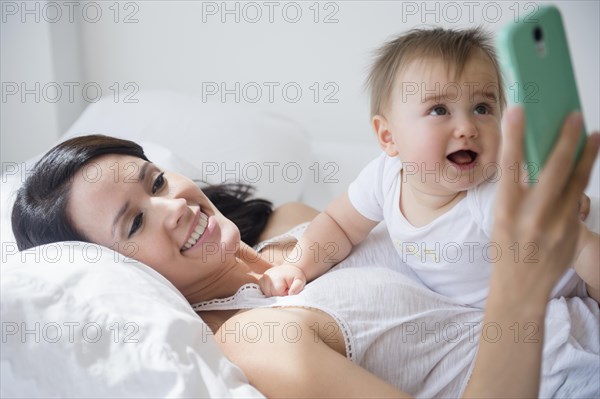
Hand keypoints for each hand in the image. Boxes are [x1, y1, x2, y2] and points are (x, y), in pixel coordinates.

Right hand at [258, 264, 306, 296]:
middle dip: (278, 294)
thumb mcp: (300, 281)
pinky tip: (274, 287)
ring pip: (266, 294)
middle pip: (270, 295)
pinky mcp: (261, 280)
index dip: (284, 294)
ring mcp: (262, 278)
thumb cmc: (295, 276)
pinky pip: (263, 291)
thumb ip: (297, 287)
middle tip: (285, 288)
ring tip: (280, 287)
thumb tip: (291, 294)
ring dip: (273, 294)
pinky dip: (269, 291)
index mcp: (276, 278)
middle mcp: (267, 277)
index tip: (289, 289)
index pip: (277, 295)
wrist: (290, 269)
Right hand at [490, 108, 599, 302]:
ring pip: (578, 181)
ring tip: (594, 135)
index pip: (509, 164)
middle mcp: (532, 215)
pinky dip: (583, 180)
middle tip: (574, 116)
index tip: (518, 110)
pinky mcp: (574, 232)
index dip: (514, 135)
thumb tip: (532, 162)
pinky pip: (580, 200)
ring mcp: (556, 224)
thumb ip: (517, 193)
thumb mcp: (501, 219)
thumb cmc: (507, 251)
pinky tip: (586, 167)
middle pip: (554, 167)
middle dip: (566, 138)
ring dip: (588, 155)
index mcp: (505, 209)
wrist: (520, 289)